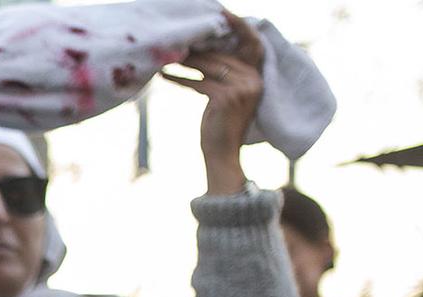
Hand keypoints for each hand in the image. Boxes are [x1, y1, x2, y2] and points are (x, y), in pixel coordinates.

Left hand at [161, 11, 264, 195]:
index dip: (238, 26)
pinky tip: (164, 75)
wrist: (222, 157)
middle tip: (177, 41)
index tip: (221, 12)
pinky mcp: (225, 99)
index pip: (249, 45)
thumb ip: (222, 74)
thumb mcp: (226, 97)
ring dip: (186, 61)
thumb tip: (198, 52)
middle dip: (198, 49)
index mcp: (258, 77)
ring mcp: (241, 89)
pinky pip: (198, 82)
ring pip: (209, 66)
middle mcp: (253, 80)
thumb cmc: (220, 127)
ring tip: (167, 57)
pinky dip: (179, 78)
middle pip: (222, 55)